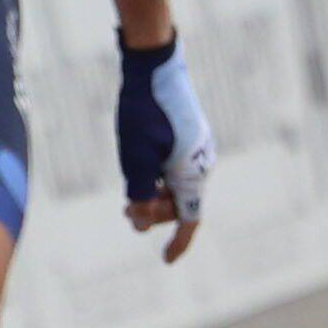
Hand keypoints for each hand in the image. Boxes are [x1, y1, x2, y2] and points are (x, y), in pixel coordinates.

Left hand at [115, 37, 210, 258]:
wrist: (155, 65)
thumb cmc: (144, 110)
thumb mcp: (134, 157)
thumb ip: (138, 193)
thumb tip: (138, 223)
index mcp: (192, 172)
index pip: (189, 219)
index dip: (179, 242)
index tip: (166, 261)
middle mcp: (201, 162)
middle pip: (180, 204)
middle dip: (153, 211)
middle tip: (125, 208)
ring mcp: (197, 148)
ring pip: (176, 185)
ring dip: (153, 192)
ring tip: (129, 187)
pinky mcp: (189, 136)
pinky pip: (176, 168)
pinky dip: (158, 176)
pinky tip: (140, 166)